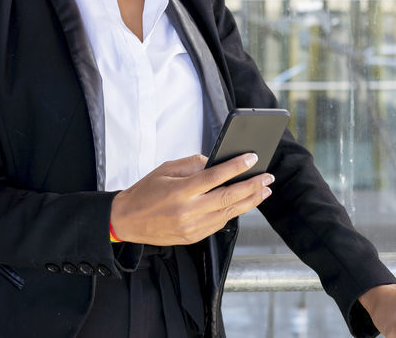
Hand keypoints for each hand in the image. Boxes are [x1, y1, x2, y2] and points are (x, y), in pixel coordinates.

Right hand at [109, 153, 272, 245]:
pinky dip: (233, 212)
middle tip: (268, 178)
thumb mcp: (166, 169)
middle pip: (228, 198)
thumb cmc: (146, 191)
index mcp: (180, 191)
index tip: (252, 158)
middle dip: (252, 186)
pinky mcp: (192, 238)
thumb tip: (218, 162)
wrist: (126, 221)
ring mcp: (191, 227)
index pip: (214, 177)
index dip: (236, 167)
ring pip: (228, 213)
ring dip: (249, 202)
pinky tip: (243, 203)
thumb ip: (193, 164)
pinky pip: (219, 224)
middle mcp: (187, 211)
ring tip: (264, 191)